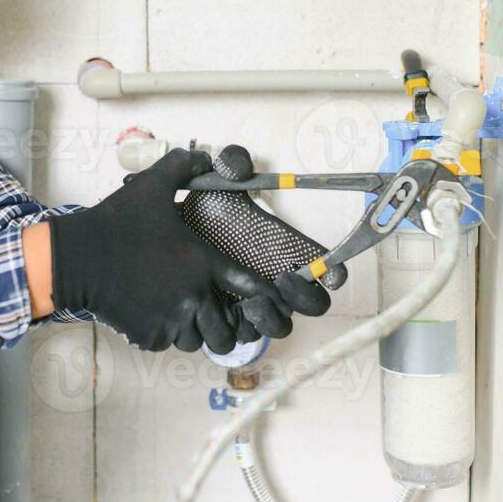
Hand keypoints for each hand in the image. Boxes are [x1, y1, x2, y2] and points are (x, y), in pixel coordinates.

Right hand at [47, 148, 293, 352]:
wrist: (76, 256)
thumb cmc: (116, 222)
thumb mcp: (151, 185)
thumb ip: (182, 166)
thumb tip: (203, 155)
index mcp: (201, 262)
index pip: (249, 287)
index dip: (261, 294)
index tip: (260, 297)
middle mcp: (191, 296)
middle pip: (225, 331)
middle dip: (222, 325)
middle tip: (209, 313)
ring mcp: (169, 319)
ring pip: (196, 341)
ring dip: (192, 332)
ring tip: (179, 315)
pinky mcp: (146, 334)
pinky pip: (166, 343)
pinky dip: (163, 335)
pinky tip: (151, 314)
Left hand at [207, 143, 335, 323]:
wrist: (168, 235)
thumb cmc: (203, 213)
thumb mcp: (217, 185)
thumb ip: (232, 164)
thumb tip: (238, 165)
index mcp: (290, 254)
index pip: (327, 270)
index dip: (335, 272)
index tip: (329, 269)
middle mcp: (279, 285)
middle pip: (312, 306)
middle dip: (304, 297)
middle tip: (284, 279)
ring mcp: (255, 307)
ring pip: (277, 328)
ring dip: (270, 318)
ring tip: (251, 301)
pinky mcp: (227, 323)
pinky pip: (240, 338)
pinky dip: (235, 328)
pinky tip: (221, 309)